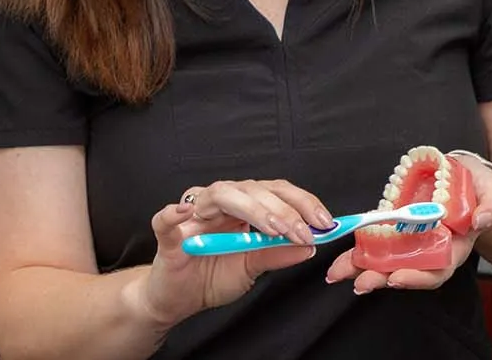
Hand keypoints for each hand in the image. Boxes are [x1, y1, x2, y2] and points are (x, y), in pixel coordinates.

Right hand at [137, 179, 336, 326]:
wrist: (178, 300)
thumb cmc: (212, 277)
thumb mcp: (252, 268)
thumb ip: (276, 254)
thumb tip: (310, 246)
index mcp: (243, 207)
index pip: (276, 192)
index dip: (302, 203)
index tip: (325, 223)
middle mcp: (220, 202)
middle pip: (254, 190)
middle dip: (284, 210)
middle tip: (303, 232)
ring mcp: (194, 214)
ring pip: (222, 195)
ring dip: (252, 209)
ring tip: (273, 229)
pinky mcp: (169, 234)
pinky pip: (166, 218)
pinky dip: (173, 213)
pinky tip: (184, 212)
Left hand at [324, 154, 491, 294]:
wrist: (467, 175)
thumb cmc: (482, 188)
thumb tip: (482, 220)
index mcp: (456, 248)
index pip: (438, 270)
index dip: (417, 277)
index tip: (396, 277)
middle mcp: (431, 250)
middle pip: (406, 272)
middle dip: (382, 278)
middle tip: (360, 282)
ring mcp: (413, 241)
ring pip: (386, 262)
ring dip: (362, 269)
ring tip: (338, 274)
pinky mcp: (398, 229)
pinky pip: (377, 244)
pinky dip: (358, 252)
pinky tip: (341, 259)